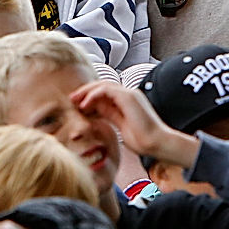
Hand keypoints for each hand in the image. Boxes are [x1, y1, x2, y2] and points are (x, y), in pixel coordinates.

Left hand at [70, 80, 199, 168]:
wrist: (158, 143)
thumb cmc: (143, 141)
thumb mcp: (120, 127)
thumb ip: (110, 116)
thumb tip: (95, 112)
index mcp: (127, 102)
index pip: (105, 94)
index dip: (89, 98)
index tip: (77, 106)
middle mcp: (129, 95)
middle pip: (102, 86)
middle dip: (85, 92)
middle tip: (71, 99)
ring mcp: (129, 94)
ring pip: (103, 85)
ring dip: (87, 91)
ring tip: (75, 100)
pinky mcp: (128, 97)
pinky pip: (106, 90)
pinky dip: (93, 95)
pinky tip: (84, 104)